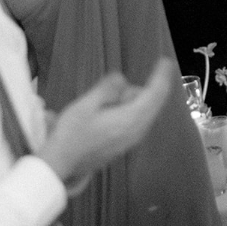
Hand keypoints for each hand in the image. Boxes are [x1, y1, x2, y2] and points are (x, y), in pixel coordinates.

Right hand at [38, 57, 172, 183]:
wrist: (61, 164)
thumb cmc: (71, 133)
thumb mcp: (86, 103)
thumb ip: (108, 88)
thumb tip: (122, 78)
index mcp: (129, 119)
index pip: (154, 95)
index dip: (161, 76)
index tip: (165, 61)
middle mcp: (136, 132)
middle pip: (153, 103)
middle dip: (142, 89)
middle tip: (115, 90)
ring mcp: (131, 141)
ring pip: (144, 112)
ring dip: (133, 101)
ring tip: (104, 104)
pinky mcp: (124, 145)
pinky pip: (137, 121)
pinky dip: (131, 110)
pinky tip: (109, 112)